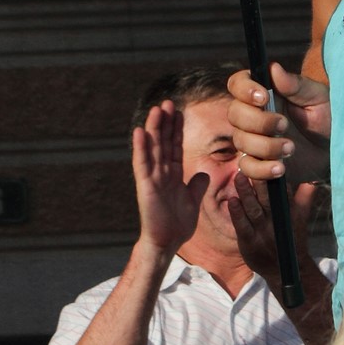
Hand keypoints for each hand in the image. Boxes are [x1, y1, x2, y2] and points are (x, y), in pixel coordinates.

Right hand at [131, 100, 206, 253]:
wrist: (167, 242)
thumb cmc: (177, 224)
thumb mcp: (193, 200)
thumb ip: (197, 185)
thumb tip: (204, 173)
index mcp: (172, 174)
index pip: (175, 146)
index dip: (177, 129)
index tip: (178, 111)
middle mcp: (161, 173)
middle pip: (163, 142)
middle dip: (166, 123)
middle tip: (168, 102)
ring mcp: (152, 178)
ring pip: (153, 148)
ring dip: (154, 129)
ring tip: (156, 109)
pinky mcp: (145, 186)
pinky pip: (142, 163)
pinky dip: (141, 147)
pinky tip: (139, 131)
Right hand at [226, 64, 330, 180]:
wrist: (337, 148)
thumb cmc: (327, 116)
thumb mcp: (317, 97)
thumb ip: (295, 84)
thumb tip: (274, 68)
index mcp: (264, 92)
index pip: (238, 84)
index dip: (244, 89)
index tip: (264, 97)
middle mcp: (253, 114)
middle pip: (235, 114)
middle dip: (259, 121)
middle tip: (284, 125)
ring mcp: (253, 140)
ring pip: (241, 141)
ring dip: (265, 146)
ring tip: (291, 148)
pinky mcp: (259, 163)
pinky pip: (247, 168)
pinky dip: (262, 169)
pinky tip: (281, 168)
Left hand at [229, 173, 319, 286]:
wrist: (284, 271)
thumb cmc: (291, 240)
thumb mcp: (300, 220)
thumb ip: (304, 200)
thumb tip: (311, 182)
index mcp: (287, 215)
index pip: (280, 194)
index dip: (272, 179)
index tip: (266, 162)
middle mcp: (275, 222)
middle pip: (266, 200)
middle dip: (258, 183)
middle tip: (249, 165)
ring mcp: (261, 233)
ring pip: (253, 210)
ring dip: (245, 193)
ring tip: (238, 177)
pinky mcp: (249, 243)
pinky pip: (242, 226)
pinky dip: (236, 213)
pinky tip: (231, 200)